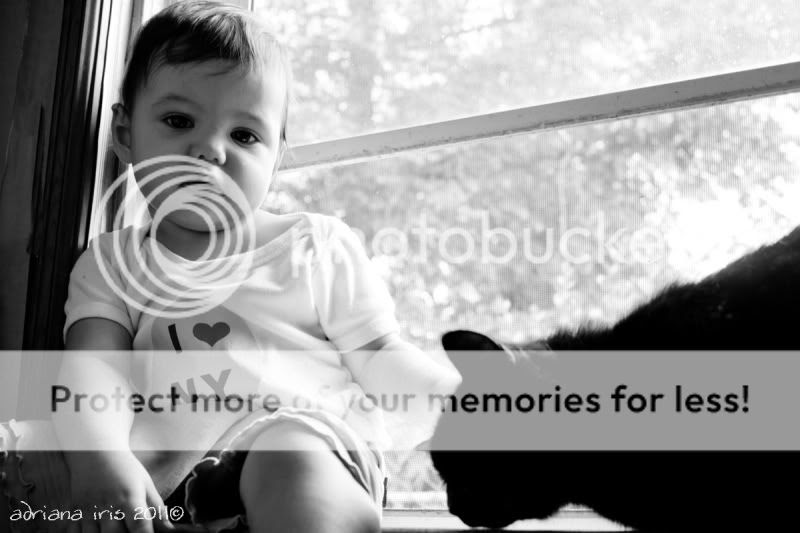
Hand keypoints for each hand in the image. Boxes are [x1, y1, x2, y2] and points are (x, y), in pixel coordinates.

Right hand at [65, 450, 205, 532]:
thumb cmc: (125, 468)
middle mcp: (107, 506)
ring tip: (117, 528)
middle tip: (131, 530)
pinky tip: (99, 529)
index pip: (140, 526)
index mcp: (129, 498)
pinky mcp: (73, 513)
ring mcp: (87, 511)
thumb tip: (169, 529)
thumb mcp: (145, 484)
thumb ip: (156, 508)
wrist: (95, 451)